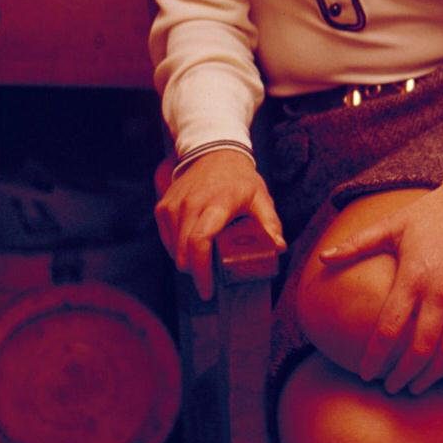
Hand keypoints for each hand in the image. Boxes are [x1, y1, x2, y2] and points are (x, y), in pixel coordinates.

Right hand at [154, 148, 285, 299]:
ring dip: (188, 261)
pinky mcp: (163, 207)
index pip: (200, 241)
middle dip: (196, 273)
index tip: (209, 290)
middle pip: (184, 252)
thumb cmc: (240, 179)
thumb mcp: (261, 198)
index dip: (202, 270)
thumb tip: (279, 249)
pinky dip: (178, 249)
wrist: (214, 152)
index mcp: (218, 202)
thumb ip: (270, 224)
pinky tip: (193, 244)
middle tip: (210, 282)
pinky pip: (167, 239)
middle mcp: (192, 203)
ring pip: (173, 249)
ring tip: (205, 260)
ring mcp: (174, 205)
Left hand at [318, 173, 442, 394]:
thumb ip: (357, 244)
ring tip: (419, 386)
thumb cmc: (431, 213)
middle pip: (420, 347)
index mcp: (412, 276)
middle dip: (403, 374)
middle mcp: (440, 291)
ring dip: (433, 374)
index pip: (389, 329)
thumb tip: (323, 257)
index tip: (366, 373)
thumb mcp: (393, 225)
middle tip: (391, 387)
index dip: (375, 357)